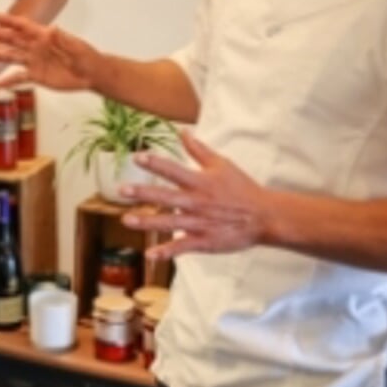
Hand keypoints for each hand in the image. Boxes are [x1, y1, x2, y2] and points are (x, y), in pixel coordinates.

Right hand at [0, 14, 97, 92]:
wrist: (91, 74)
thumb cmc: (86, 56)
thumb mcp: (77, 46)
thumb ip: (63, 39)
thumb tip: (53, 29)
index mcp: (44, 36)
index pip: (24, 26)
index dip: (9, 21)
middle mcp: (36, 47)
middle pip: (12, 39)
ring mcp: (34, 61)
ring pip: (11, 57)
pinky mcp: (36, 75)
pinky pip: (18, 78)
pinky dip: (7, 81)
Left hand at [121, 130, 271, 260]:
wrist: (264, 217)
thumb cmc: (242, 188)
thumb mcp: (222, 164)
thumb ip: (198, 150)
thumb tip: (182, 131)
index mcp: (201, 182)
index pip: (174, 170)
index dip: (156, 163)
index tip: (137, 157)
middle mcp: (197, 202)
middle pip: (166, 196)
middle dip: (143, 193)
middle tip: (122, 189)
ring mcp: (199, 223)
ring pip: (169, 223)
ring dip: (147, 222)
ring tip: (126, 220)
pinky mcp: (204, 241)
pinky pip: (182, 247)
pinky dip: (166, 252)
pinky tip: (150, 255)